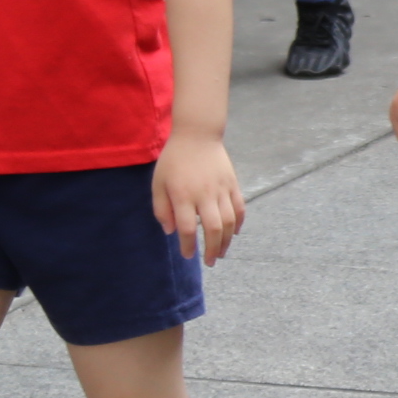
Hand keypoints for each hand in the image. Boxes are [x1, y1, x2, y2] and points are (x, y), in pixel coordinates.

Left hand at [153, 132, 245, 261]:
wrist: (197, 135)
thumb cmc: (174, 160)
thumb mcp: (158, 183)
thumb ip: (161, 209)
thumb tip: (170, 231)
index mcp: (183, 195)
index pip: (186, 228)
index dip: (187, 245)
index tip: (188, 255)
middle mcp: (204, 194)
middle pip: (213, 228)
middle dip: (212, 249)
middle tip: (209, 262)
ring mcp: (221, 189)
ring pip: (229, 221)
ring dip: (226, 240)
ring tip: (221, 253)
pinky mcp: (232, 183)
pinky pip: (239, 207)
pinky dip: (239, 223)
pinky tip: (234, 233)